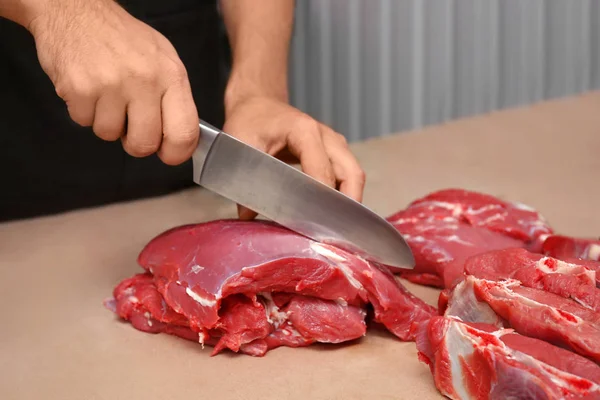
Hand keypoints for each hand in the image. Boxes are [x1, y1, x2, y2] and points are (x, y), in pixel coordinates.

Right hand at [29, 0, 198, 164]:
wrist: (76, 11)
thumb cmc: (123, 39)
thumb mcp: (163, 60)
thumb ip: (174, 99)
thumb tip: (180, 140)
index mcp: (171, 76)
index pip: (184, 132)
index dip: (176, 153)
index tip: (168, 154)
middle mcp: (145, 81)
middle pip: (144, 144)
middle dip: (135, 142)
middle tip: (130, 123)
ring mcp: (111, 85)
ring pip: (110, 135)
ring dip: (106, 122)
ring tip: (107, 94)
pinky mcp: (80, 89)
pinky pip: (84, 123)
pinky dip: (84, 111)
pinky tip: (89, 87)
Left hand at [222, 96, 365, 219]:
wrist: (258, 105)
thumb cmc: (250, 122)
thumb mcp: (240, 145)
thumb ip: (243, 179)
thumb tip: (248, 215)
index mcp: (305, 131)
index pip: (322, 172)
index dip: (322, 200)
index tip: (316, 224)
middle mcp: (327, 136)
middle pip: (351, 174)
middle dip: (347, 204)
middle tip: (335, 233)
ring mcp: (334, 143)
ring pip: (354, 175)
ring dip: (349, 201)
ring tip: (336, 228)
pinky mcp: (334, 152)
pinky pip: (348, 175)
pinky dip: (344, 194)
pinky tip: (331, 214)